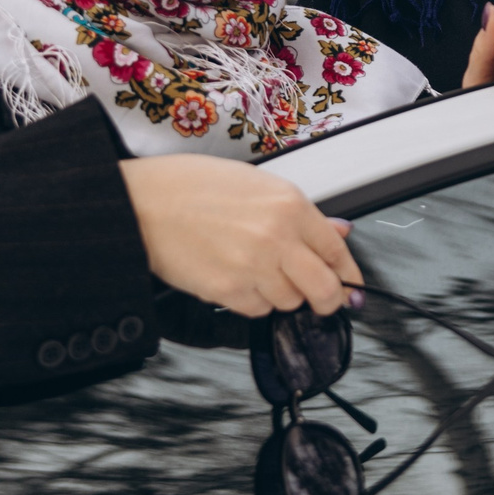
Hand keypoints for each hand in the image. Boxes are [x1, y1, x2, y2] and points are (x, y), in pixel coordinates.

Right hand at [118, 154, 362, 316]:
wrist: (143, 204)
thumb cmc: (192, 186)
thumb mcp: (256, 184)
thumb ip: (300, 213)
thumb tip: (336, 231)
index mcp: (289, 204)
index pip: (336, 250)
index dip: (348, 273)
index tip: (351, 285)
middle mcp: (278, 237)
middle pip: (325, 289)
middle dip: (327, 299)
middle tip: (322, 300)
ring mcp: (254, 267)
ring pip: (290, 302)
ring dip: (281, 294)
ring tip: (257, 271)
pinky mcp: (228, 291)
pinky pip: (258, 311)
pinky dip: (253, 302)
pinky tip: (236, 278)